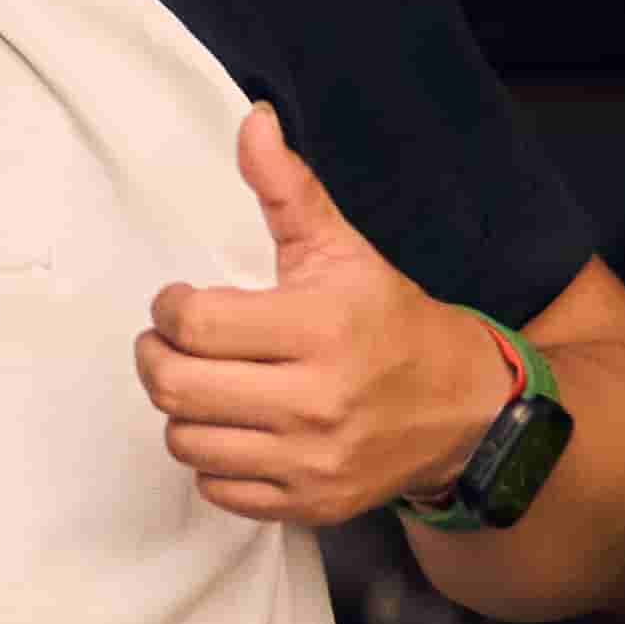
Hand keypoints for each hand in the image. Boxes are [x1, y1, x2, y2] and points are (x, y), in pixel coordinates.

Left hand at [134, 102, 520, 524]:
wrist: (467, 408)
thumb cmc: (389, 321)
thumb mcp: (341, 251)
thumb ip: (288, 190)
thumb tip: (252, 120)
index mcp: (323, 329)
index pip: (194, 324)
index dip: (169, 308)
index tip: (181, 301)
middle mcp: (319, 401)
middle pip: (175, 387)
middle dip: (157, 357)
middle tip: (170, 343)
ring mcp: (314, 460)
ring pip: (186, 441)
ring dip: (181, 409)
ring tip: (203, 383)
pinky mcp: (311, 503)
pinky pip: (216, 490)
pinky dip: (211, 460)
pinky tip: (234, 427)